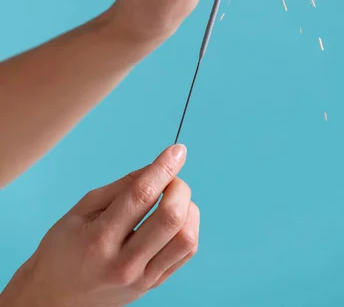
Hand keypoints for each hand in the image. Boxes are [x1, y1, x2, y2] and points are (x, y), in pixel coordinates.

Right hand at [1, 145, 198, 306]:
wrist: (56, 299)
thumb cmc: (63, 250)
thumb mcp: (81, 211)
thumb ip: (119, 188)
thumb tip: (153, 169)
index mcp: (99, 239)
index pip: (142, 196)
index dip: (163, 168)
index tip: (177, 150)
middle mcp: (124, 262)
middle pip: (171, 218)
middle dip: (179, 187)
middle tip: (170, 178)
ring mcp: (142, 278)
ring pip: (186, 238)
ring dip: (187, 208)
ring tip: (172, 199)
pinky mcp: (153, 285)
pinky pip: (185, 252)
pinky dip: (188, 226)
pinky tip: (174, 218)